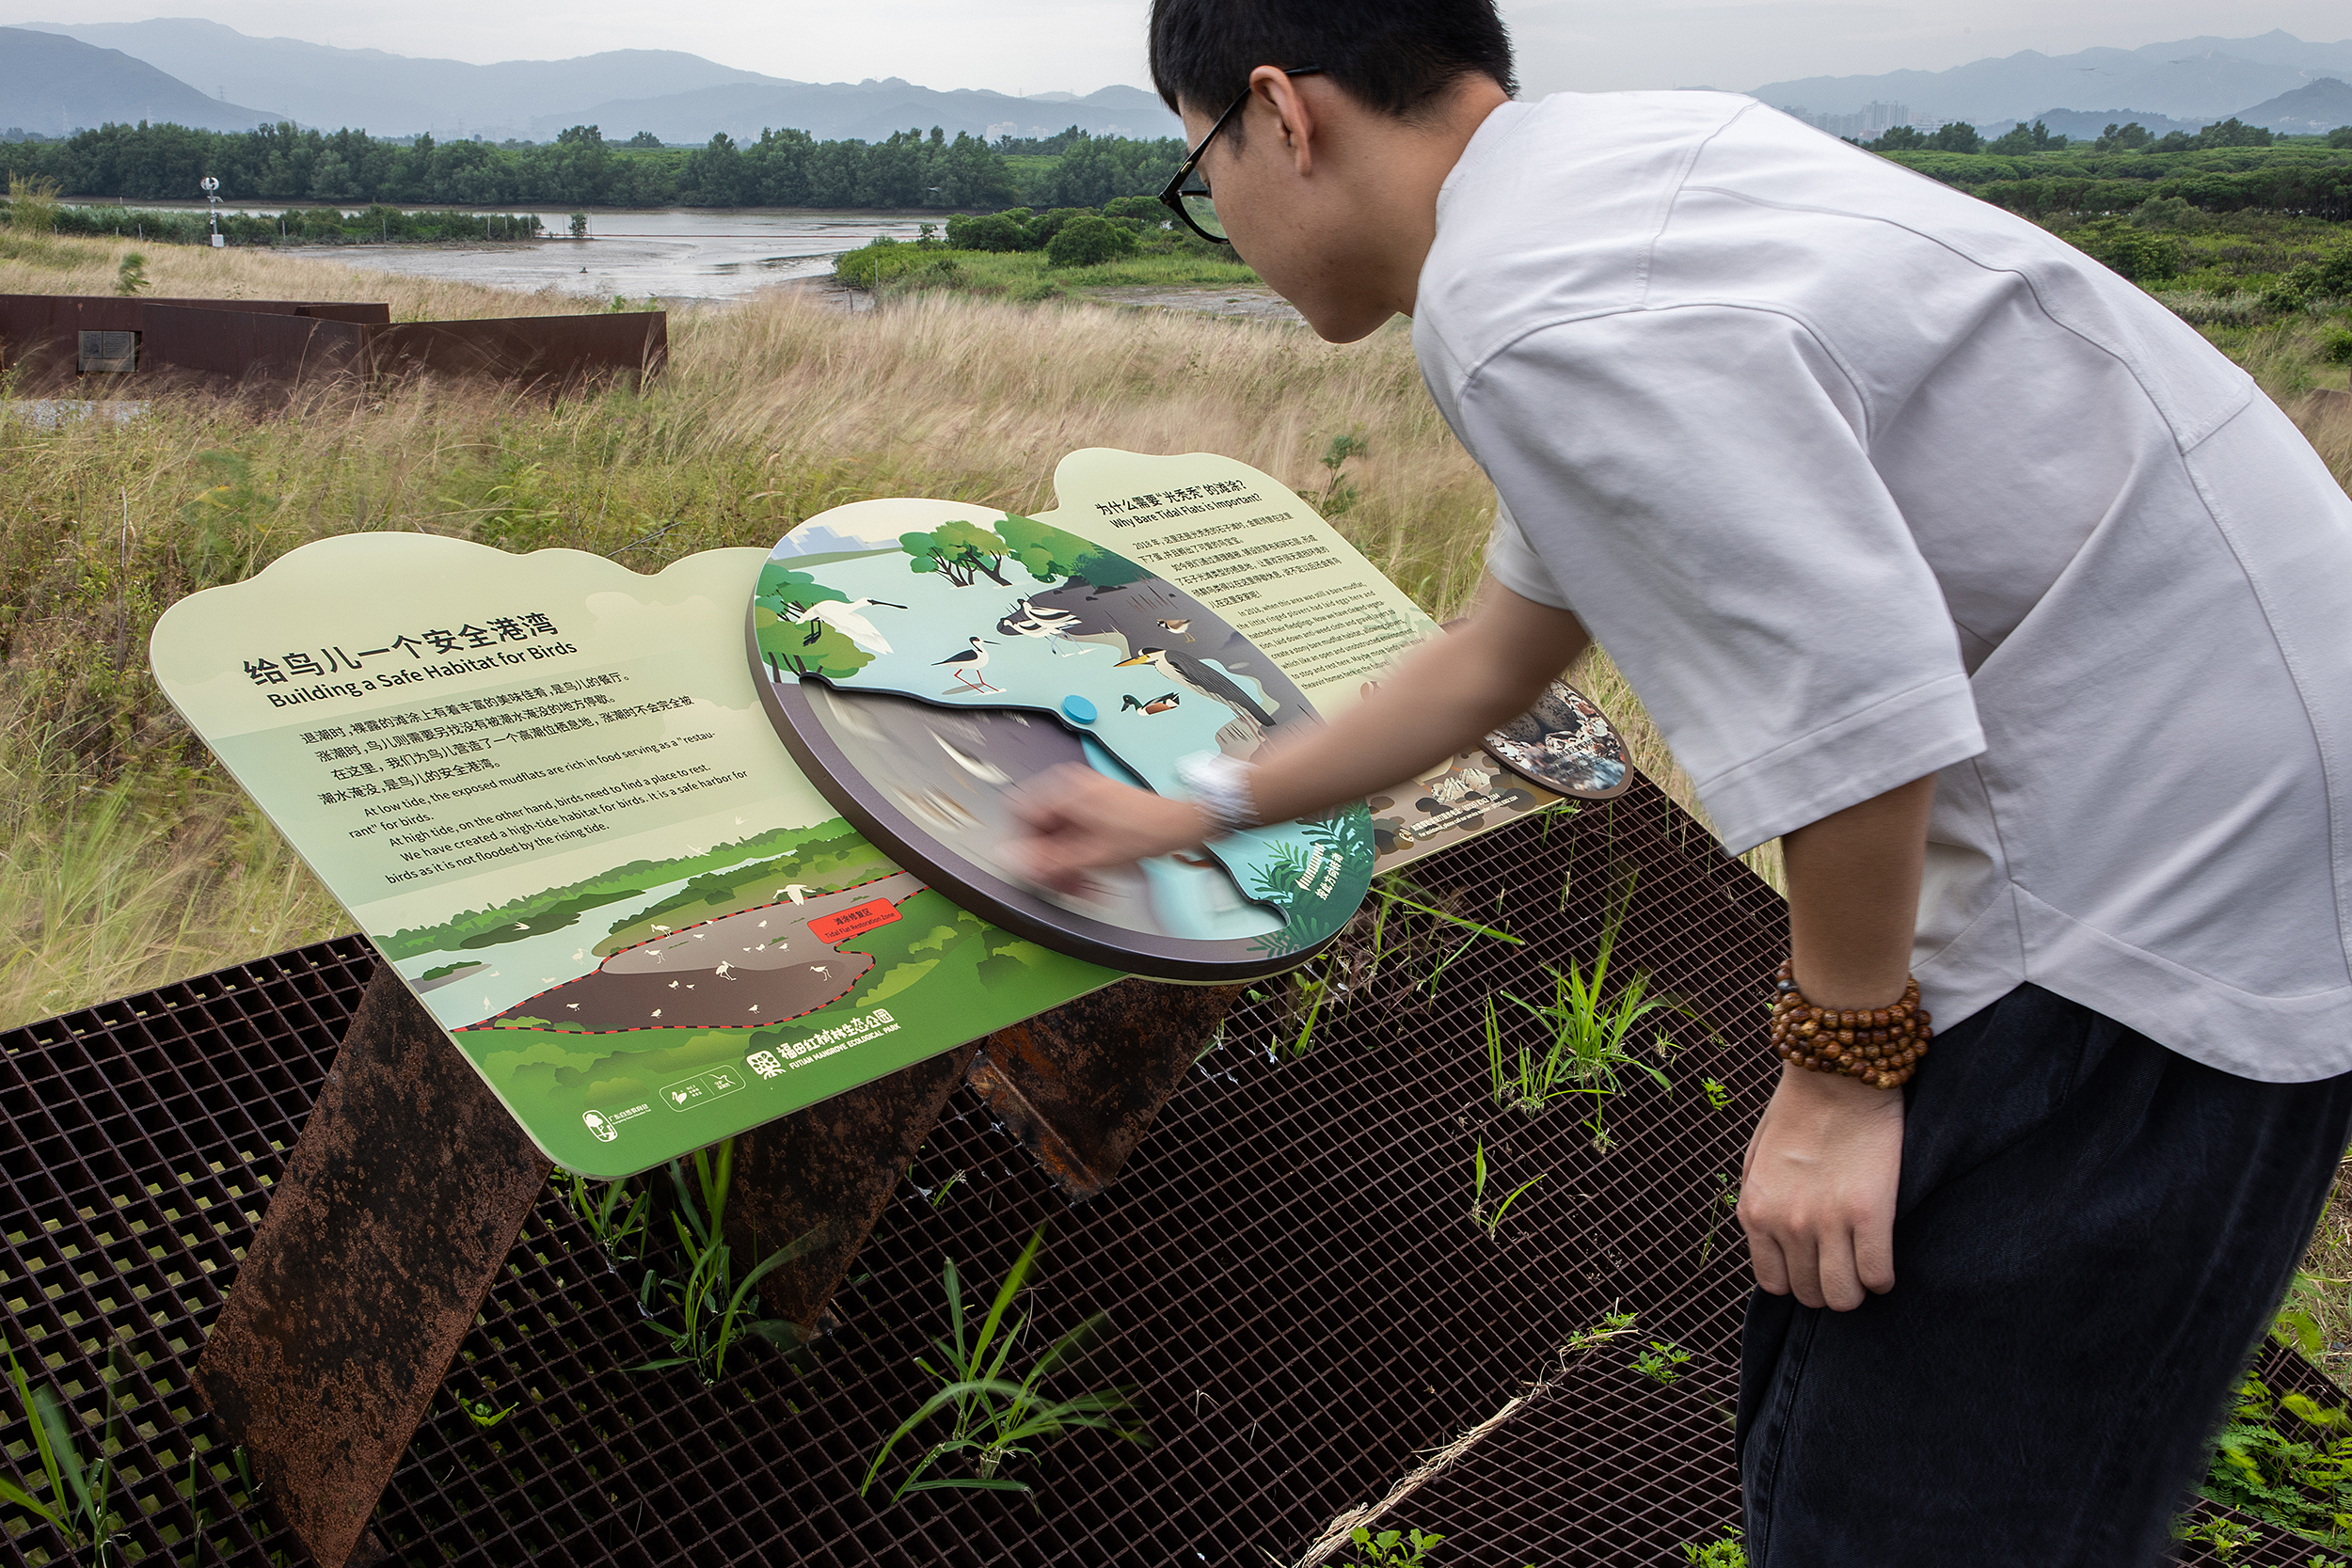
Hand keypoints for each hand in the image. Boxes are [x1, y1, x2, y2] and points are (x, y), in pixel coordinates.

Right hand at [1002, 763, 1208, 893]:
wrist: (1179, 825)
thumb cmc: (1144, 831)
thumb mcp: (1089, 855)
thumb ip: (1046, 859)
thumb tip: (1010, 858)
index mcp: (1062, 789)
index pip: (1019, 814)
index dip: (1022, 846)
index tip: (1031, 869)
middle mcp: (1070, 786)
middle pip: (1040, 828)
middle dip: (1050, 862)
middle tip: (1061, 886)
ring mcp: (1083, 795)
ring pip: (1057, 834)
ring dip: (1065, 864)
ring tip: (1081, 887)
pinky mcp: (1095, 806)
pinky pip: (1074, 832)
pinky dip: (1078, 855)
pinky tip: (1090, 874)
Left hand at [1737, 1064, 1903, 1309]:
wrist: (1835, 1074)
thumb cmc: (1798, 1110)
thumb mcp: (1757, 1158)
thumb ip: (1758, 1200)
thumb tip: (1768, 1239)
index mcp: (1756, 1211)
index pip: (1774, 1284)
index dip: (1798, 1280)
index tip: (1815, 1266)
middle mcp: (1786, 1224)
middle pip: (1811, 1294)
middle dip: (1829, 1287)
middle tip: (1845, 1266)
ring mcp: (1827, 1222)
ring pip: (1844, 1297)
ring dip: (1857, 1289)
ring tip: (1865, 1267)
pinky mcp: (1870, 1213)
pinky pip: (1877, 1276)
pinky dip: (1883, 1277)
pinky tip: (1884, 1259)